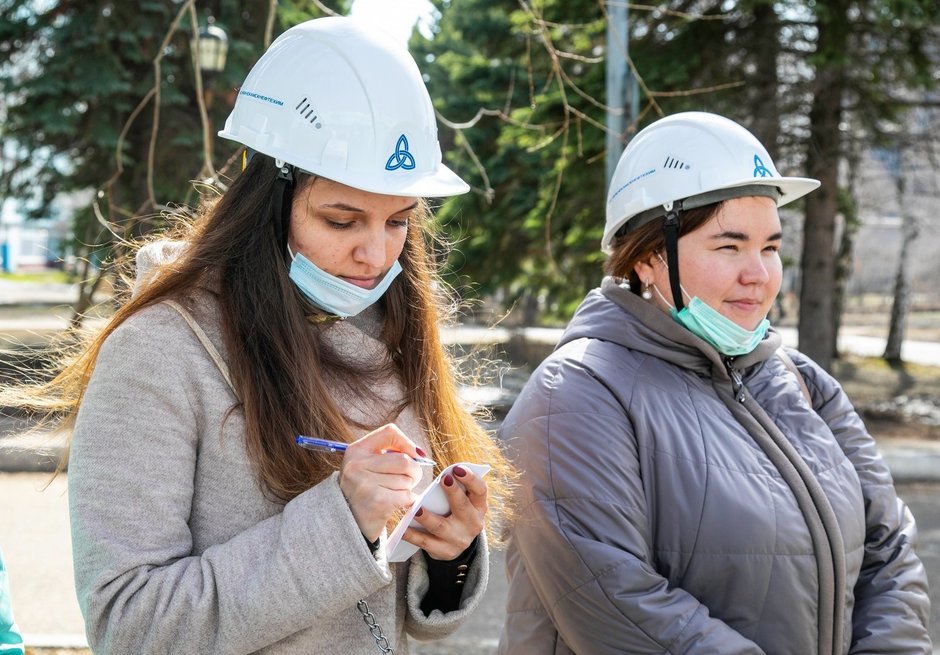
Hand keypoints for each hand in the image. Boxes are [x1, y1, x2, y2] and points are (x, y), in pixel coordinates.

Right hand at [338, 424, 424, 541]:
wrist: (347, 523)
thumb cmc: (363, 491)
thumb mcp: (366, 465)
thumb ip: (388, 454)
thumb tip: (420, 454)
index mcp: (356, 451)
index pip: (390, 432)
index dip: (408, 443)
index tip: (415, 455)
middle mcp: (357, 465)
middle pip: (405, 460)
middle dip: (414, 472)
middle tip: (409, 480)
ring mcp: (366, 483)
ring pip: (407, 480)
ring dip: (408, 489)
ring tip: (395, 493)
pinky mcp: (377, 502)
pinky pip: (407, 496)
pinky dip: (408, 501)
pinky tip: (398, 503)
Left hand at [403, 465, 487, 560]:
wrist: (455, 544)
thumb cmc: (455, 513)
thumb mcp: (463, 502)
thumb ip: (456, 489)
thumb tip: (443, 475)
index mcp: (479, 507)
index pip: (480, 490)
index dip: (471, 479)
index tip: (457, 468)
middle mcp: (473, 523)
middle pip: (463, 506)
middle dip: (453, 492)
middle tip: (443, 479)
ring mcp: (459, 539)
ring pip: (441, 526)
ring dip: (428, 517)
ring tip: (416, 509)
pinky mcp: (445, 551)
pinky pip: (426, 542)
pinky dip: (413, 535)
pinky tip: (403, 529)